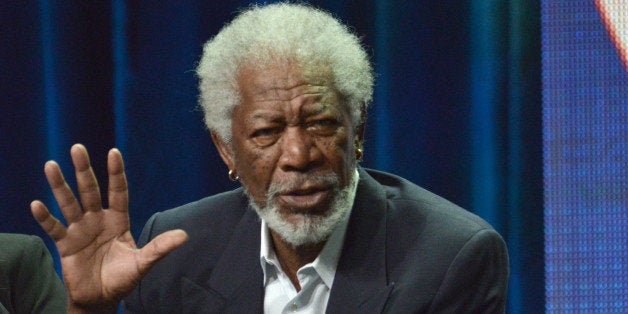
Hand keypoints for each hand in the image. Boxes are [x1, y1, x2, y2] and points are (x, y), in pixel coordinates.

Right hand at [31, 144, 187, 311]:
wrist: (101, 299)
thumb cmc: (123, 278)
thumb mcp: (143, 263)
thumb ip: (160, 248)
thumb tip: (184, 236)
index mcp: (118, 220)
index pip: (118, 191)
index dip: (116, 173)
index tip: (114, 152)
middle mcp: (98, 220)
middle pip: (90, 190)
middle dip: (84, 170)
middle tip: (77, 148)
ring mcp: (80, 230)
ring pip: (69, 203)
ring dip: (59, 186)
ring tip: (51, 166)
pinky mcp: (65, 244)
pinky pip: (54, 228)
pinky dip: (45, 217)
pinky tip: (36, 205)